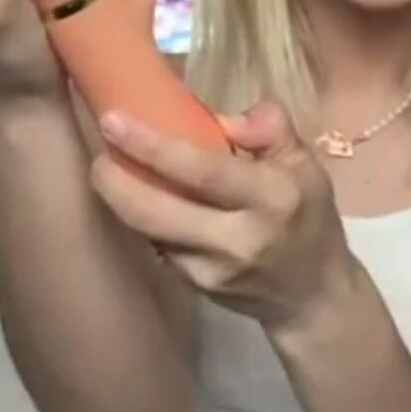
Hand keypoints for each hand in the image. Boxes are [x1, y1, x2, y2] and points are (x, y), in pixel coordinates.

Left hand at [89, 97, 358, 331]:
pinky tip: (142, 200)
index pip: (203, 170)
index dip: (151, 146)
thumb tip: (221, 117)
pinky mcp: (195, 288)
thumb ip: (269, 128)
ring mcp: (212, 270)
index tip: (112, 120)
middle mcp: (238, 239)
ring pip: (146, 230)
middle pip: (154, 212)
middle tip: (97, 153)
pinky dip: (142, 219)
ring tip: (110, 170)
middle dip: (113, 181)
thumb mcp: (305, 164)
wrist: (313, 295)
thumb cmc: (307, 217)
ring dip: (119, 199)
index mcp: (272, 198)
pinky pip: (156, 246)